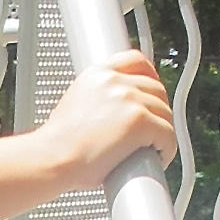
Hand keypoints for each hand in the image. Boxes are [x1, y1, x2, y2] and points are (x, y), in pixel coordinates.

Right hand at [35, 52, 175, 188]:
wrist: (50, 159)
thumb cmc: (58, 145)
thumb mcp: (74, 104)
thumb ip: (98, 99)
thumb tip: (114, 114)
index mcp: (98, 74)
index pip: (136, 60)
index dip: (151, 77)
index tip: (152, 93)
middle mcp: (115, 81)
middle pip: (157, 89)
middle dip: (158, 111)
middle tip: (152, 132)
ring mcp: (130, 99)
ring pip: (165, 114)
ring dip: (163, 133)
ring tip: (151, 150)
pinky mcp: (141, 121)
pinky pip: (168, 135)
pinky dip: (166, 149)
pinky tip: (156, 158)